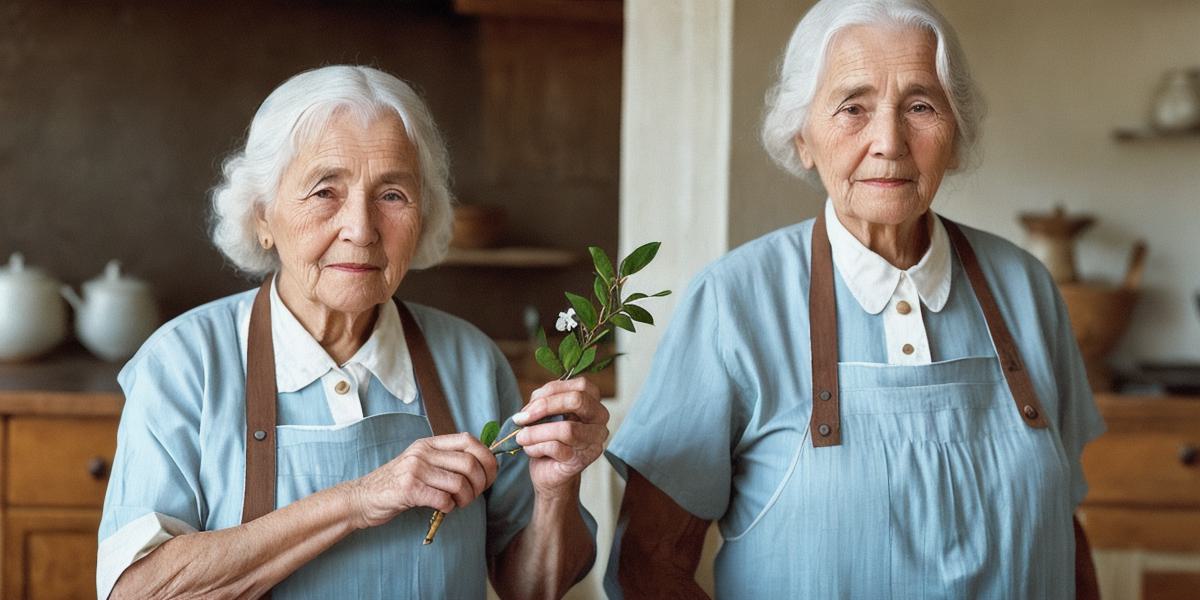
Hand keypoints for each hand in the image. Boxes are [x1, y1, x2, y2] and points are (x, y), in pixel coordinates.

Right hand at [345, 433, 497, 528]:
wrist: (362, 498)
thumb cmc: (396, 484)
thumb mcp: (420, 462)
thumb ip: (444, 460)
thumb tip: (482, 465)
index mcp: (429, 443)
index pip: (469, 440)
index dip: (487, 457)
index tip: (489, 475)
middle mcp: (423, 452)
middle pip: (469, 463)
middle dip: (481, 483)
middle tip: (474, 495)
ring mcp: (415, 469)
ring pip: (459, 482)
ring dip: (466, 498)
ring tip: (458, 504)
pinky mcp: (408, 489)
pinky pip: (443, 499)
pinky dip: (450, 507)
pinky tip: (443, 509)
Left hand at [513, 378, 609, 498]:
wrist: (548, 471)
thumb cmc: (548, 438)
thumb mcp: (545, 412)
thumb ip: (543, 400)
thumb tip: (534, 404)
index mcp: (593, 402)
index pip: (580, 385)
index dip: (551, 390)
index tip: (530, 404)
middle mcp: (599, 420)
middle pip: (578, 400)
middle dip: (544, 406)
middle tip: (522, 418)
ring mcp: (594, 441)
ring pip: (567, 429)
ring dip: (536, 432)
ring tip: (521, 437)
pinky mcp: (582, 460)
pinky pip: (557, 448)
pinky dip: (536, 448)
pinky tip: (530, 450)